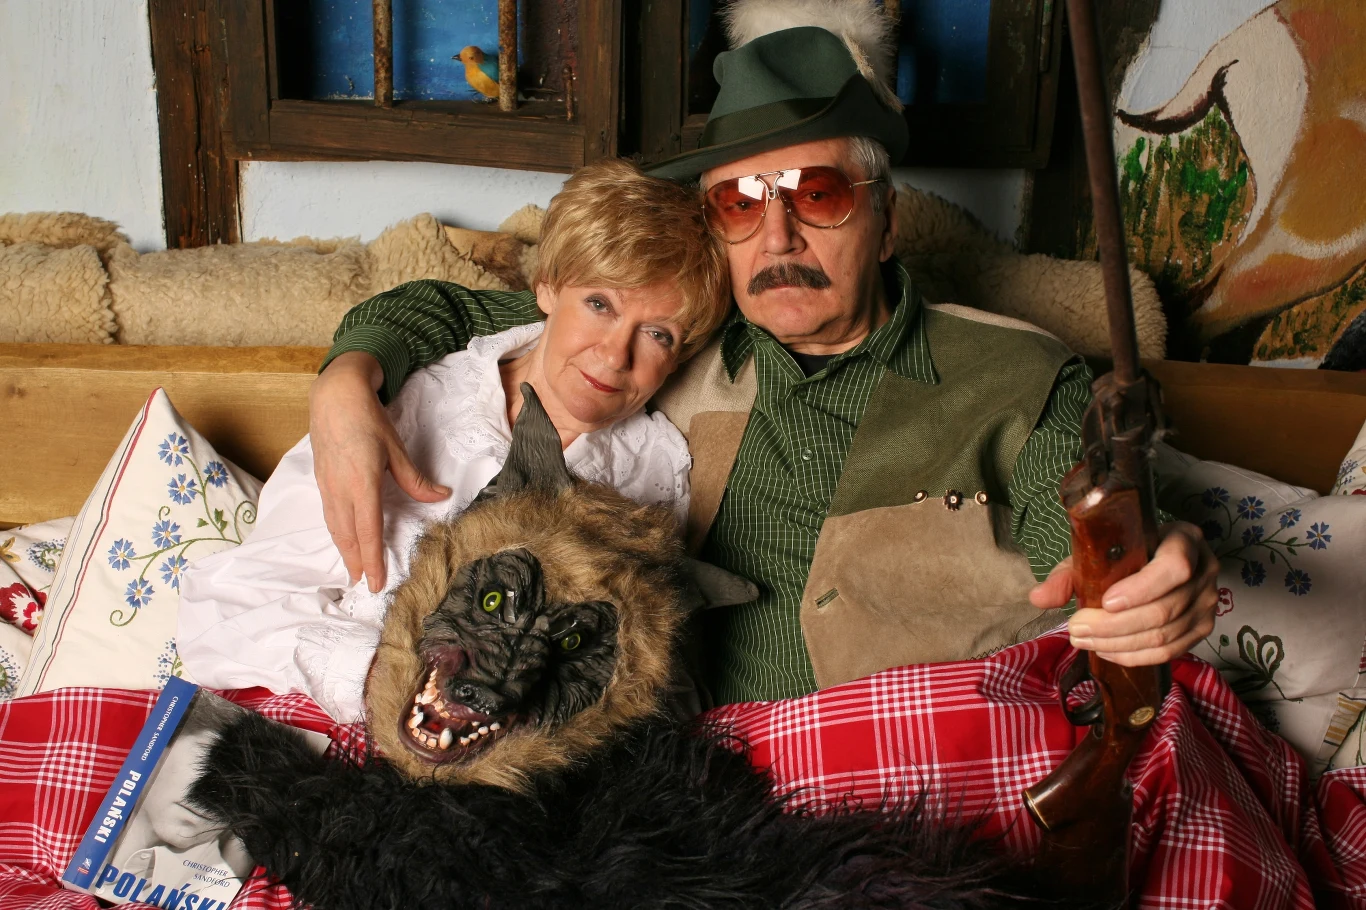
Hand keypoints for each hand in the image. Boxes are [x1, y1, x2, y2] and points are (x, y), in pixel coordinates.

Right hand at [309, 352, 449, 590]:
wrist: (334, 396)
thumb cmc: (367, 419)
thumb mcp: (395, 449)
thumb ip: (415, 479)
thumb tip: (441, 496)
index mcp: (361, 483)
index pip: (368, 531)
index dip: (372, 559)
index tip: (375, 581)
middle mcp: (340, 489)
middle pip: (348, 536)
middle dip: (356, 562)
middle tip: (364, 584)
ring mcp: (327, 486)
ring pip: (335, 527)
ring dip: (344, 550)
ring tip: (353, 568)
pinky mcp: (321, 480)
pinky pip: (329, 514)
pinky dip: (337, 532)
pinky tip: (343, 538)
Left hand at [1029, 521, 1218, 665]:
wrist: (1154, 558)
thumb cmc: (1125, 552)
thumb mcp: (1096, 552)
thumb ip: (1068, 574)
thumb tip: (1038, 598)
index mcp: (1183, 539)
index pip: (1174, 567)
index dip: (1141, 589)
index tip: (1105, 601)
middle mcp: (1204, 570)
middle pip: (1164, 610)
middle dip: (1114, 626)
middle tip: (1076, 629)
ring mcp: (1208, 602)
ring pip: (1165, 636)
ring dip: (1118, 645)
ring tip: (1083, 640)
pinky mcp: (1202, 628)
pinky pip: (1170, 652)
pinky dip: (1134, 656)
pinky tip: (1106, 651)